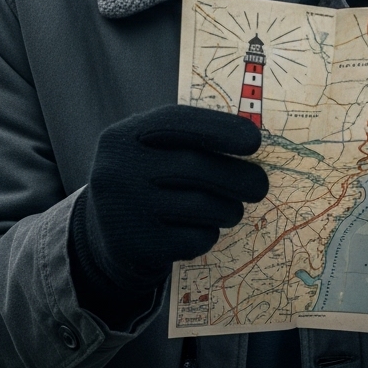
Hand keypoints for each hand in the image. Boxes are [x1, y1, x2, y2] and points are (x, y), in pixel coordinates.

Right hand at [69, 105, 267, 316]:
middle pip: (195, 168)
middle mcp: (117, 169)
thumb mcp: (151, 153)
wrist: (108, 236)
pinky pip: (194, 239)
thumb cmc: (145, 183)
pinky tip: (203, 230)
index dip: (219, 129)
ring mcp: (125, 210)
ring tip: (232, 210)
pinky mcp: (138, 245)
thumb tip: (249, 140)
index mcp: (122, 137)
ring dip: (229, 209)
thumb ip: (187, 142)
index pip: (176, 122)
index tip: (255, 141)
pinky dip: (209, 235)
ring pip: (201, 206)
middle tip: (260, 185)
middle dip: (237, 177)